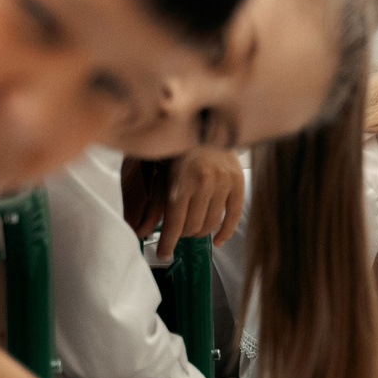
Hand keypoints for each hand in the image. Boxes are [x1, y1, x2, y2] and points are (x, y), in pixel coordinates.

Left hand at [124, 148, 245, 248]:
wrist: (202, 124)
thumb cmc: (177, 151)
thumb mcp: (159, 174)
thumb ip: (152, 205)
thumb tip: (140, 231)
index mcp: (181, 180)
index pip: (174, 223)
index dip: (167, 243)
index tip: (163, 253)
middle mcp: (204, 182)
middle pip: (193, 226)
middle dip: (183, 235)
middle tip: (178, 233)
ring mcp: (223, 182)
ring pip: (211, 223)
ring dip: (200, 232)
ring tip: (193, 230)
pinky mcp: (238, 182)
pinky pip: (233, 216)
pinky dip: (225, 232)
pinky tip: (217, 240)